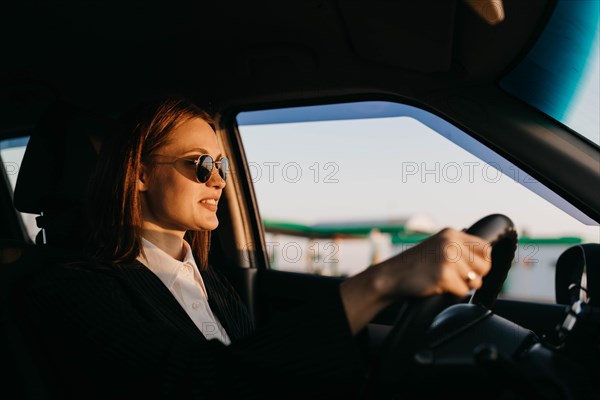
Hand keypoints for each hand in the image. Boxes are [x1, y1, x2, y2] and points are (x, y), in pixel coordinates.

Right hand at [340, 227, 491, 334]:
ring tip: (443, 281)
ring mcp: (447, 259)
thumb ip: (458, 249)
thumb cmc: (413, 266)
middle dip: (474, 276)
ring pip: (475, 280)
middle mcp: (451, 243)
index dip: (482, 262)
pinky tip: (437, 286)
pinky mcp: (444, 275)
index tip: (471, 269)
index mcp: (451, 234)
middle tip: (455, 278)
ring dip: (462, 286)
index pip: (485, 247)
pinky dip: (452, 294)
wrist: (390, 276)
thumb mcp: (437, 247)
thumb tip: (486, 260)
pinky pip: (462, 292)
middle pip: (484, 265)